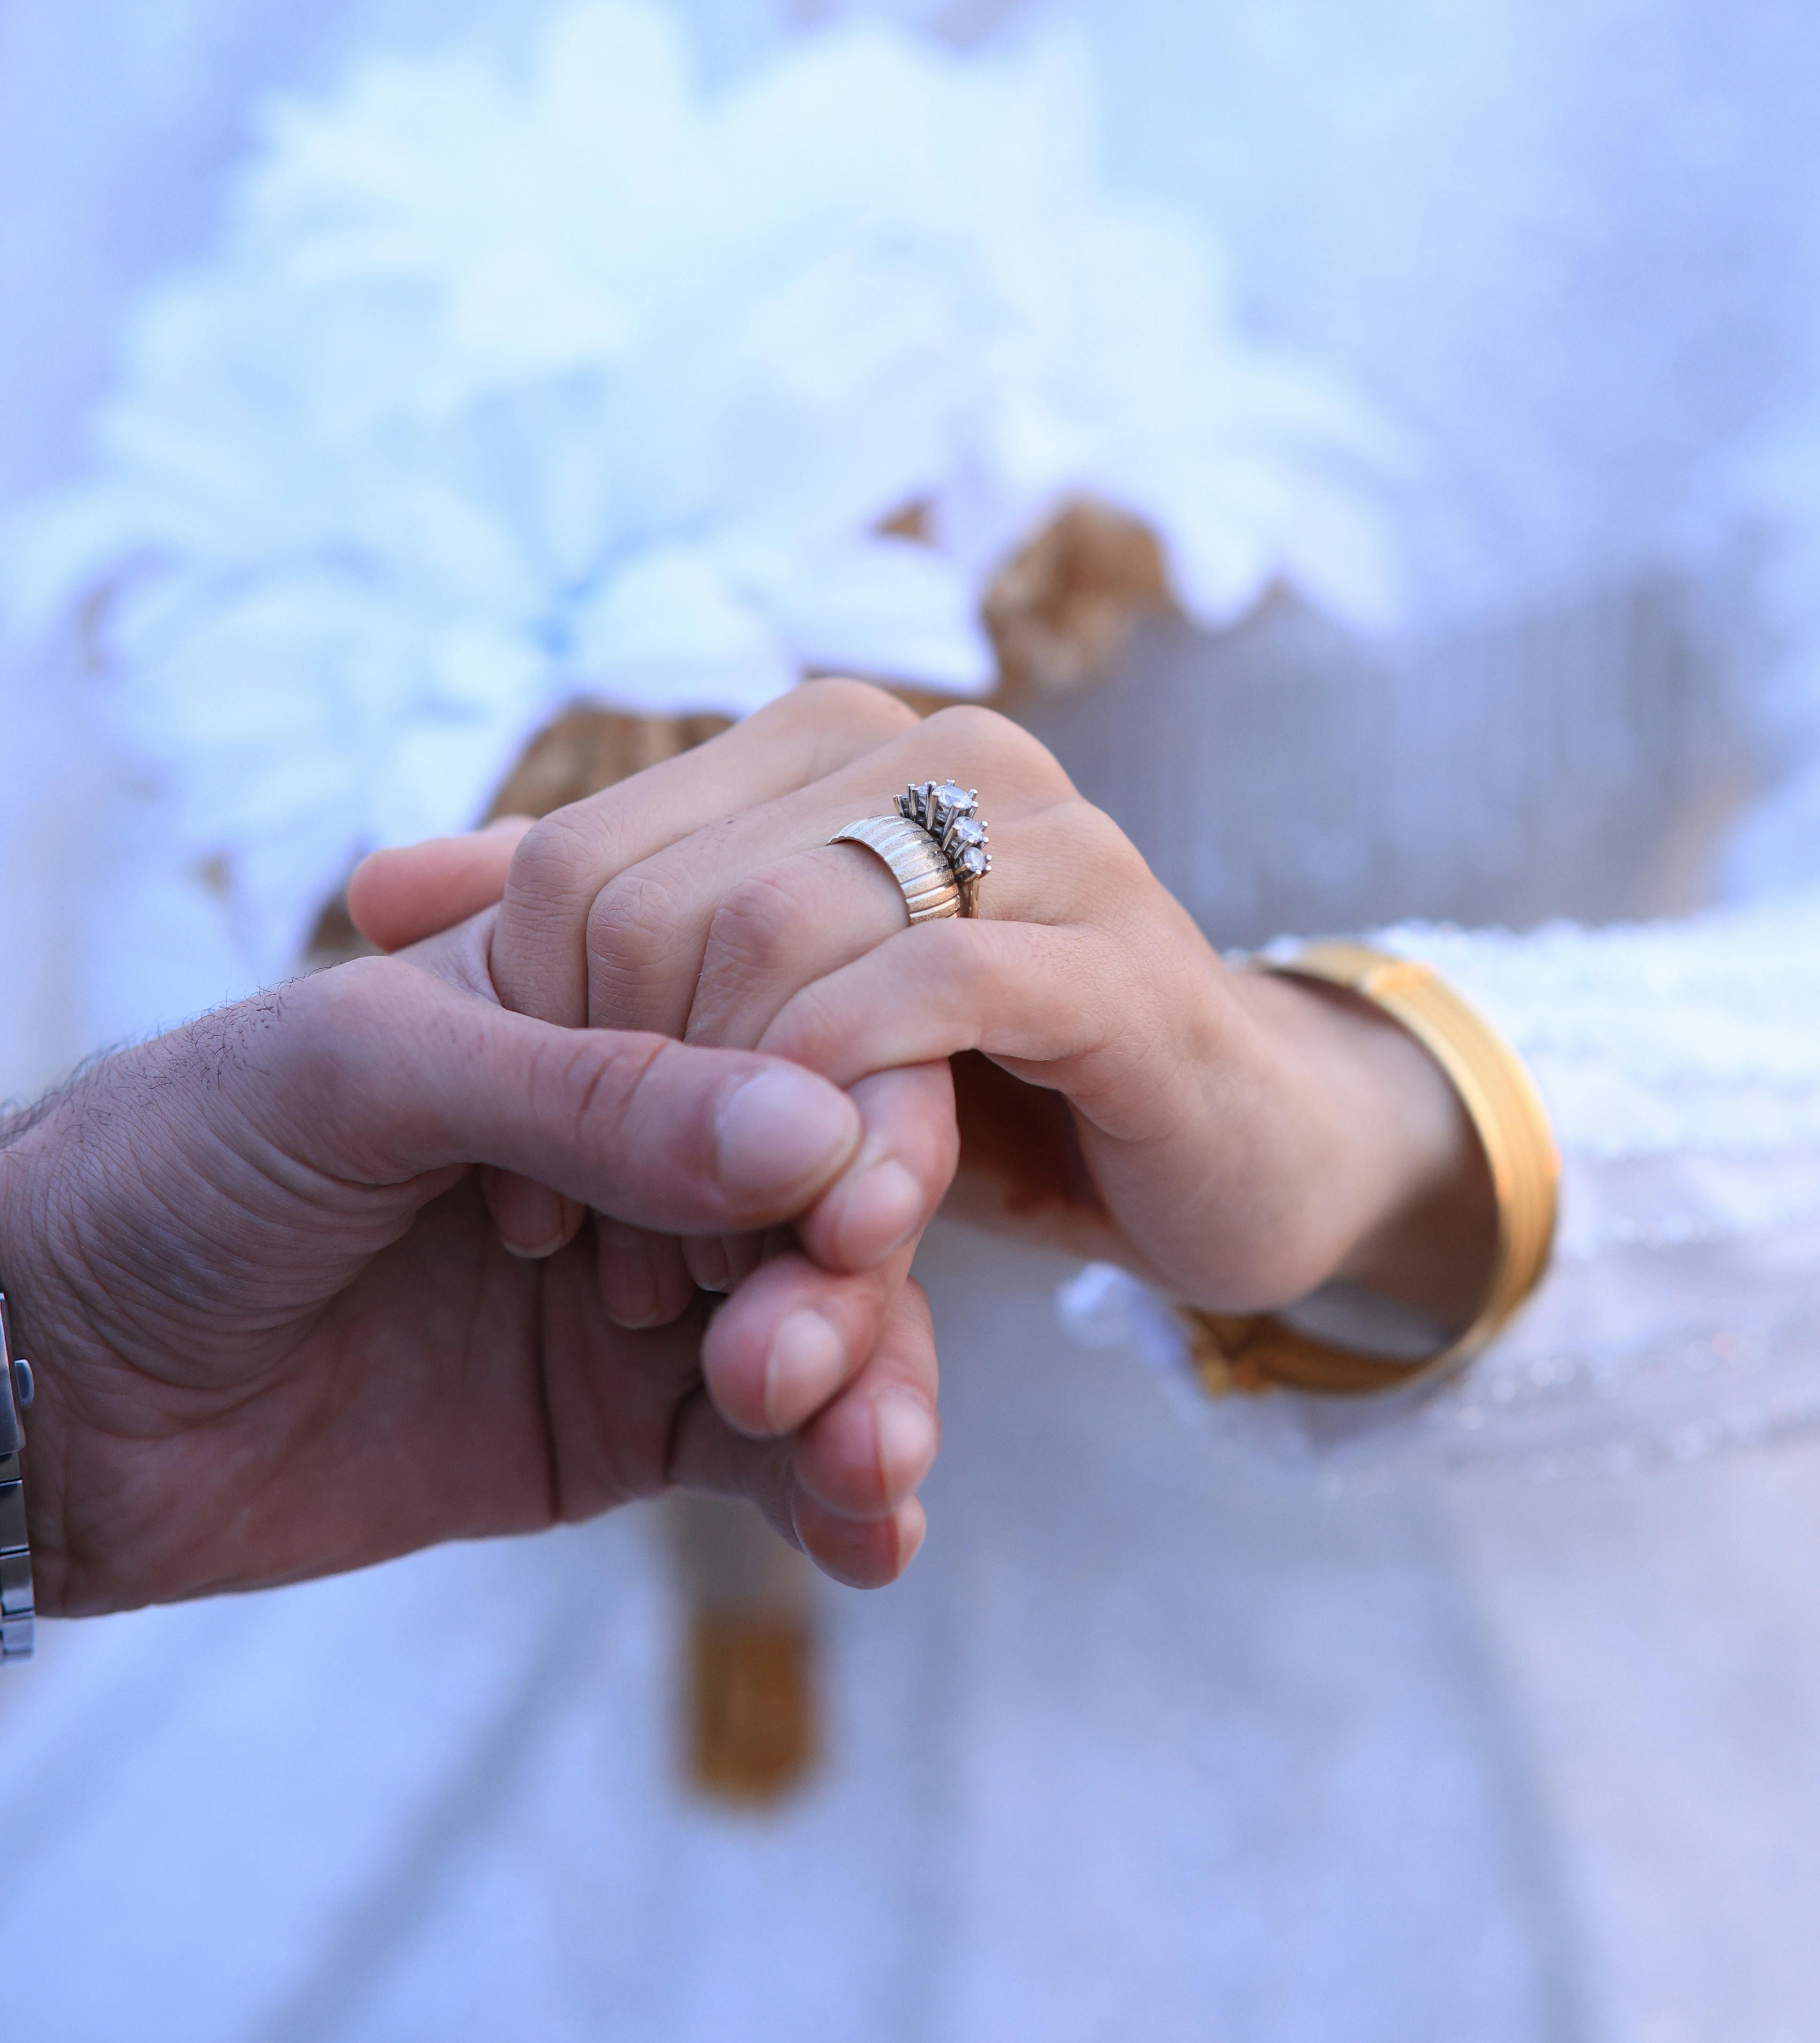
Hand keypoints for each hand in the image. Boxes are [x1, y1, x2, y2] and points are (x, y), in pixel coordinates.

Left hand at [1, 949, 940, 1614]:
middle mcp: (642, 1137)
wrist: (42, 1383)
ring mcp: (646, 1284)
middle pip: (828, 1190)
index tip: (862, 1206)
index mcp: (591, 1002)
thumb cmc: (172, 1164)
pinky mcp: (623, 1423)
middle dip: (855, 1280)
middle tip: (808, 1364)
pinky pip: (770, 1455)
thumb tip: (813, 1133)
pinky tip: (876, 1535)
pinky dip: (838, 1493)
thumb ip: (587, 1095)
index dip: (852, 1115)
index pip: (783, 1030)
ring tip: (863, 1464)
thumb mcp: (362, 1075)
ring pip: (824, 1325)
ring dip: (870, 1391)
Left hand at [354, 681, 1493, 1332]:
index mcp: (819, 749)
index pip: (584, 860)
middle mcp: (926, 755)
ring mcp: (1039, 842)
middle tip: (616, 1269)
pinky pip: (934, 1002)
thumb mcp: (748, 1016)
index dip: (535, 1037)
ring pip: (791, 948)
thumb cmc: (966, 1086)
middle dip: (624, 1103)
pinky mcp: (1121, 962)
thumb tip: (376, 883)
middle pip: (670, 907)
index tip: (543, 1199)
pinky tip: (826, 1231)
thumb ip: (575, 938)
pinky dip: (845, 1117)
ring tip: (710, 1293)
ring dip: (724, 1145)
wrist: (1221, 1162)